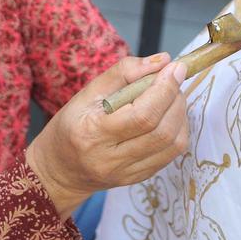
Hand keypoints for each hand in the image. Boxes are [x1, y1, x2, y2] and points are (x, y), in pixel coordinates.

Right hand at [25, 54, 188, 217]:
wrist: (60, 170)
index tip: (175, 68)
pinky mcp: (139, 178)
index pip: (142, 115)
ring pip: (172, 144)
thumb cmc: (71, 125)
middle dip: (175, 99)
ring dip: (180, 115)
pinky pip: (170, 155)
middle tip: (172, 80)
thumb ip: (124, 72)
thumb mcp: (87, 92)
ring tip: (170, 97)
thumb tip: (162, 61)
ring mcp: (127, 173)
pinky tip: (167, 117)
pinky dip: (177, 130)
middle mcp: (111, 158)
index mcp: (94, 133)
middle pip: (162, 131)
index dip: (165, 89)